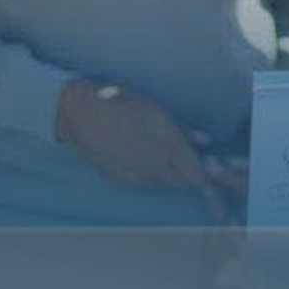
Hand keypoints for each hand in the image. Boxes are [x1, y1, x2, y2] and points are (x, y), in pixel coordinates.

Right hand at [55, 81, 234, 223]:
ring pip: (165, 184)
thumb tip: (205, 141)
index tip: (207, 162)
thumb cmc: (121, 104)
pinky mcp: (123, 182)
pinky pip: (147, 184)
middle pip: (183, 183)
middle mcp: (153, 166)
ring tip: (163, 153)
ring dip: (171, 174)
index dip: (204, 170)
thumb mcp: (156, 110)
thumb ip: (183, 130)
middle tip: (189, 156)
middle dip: (190, 172)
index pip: (196, 175)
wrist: (81, 115)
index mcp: (165, 144)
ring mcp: (136, 177)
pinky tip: (145, 157)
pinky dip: (153, 174)